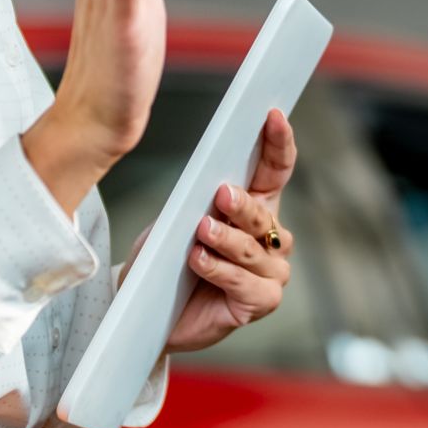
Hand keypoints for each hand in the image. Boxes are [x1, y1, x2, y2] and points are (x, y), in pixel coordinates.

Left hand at [167, 110, 299, 353]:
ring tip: (201, 232)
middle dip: (243, 204)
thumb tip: (214, 183)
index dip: (279, 142)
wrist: (148, 311)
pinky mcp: (260, 303)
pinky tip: (199, 261)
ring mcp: (270, 272)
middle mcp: (271, 239)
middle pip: (263, 215)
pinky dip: (221, 271)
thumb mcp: (177, 222)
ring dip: (227, 240)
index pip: (277, 170)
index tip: (271, 116)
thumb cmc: (167, 263)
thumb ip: (199, 203)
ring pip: (254, 251)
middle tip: (221, 193)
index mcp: (257, 208)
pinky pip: (246, 284)